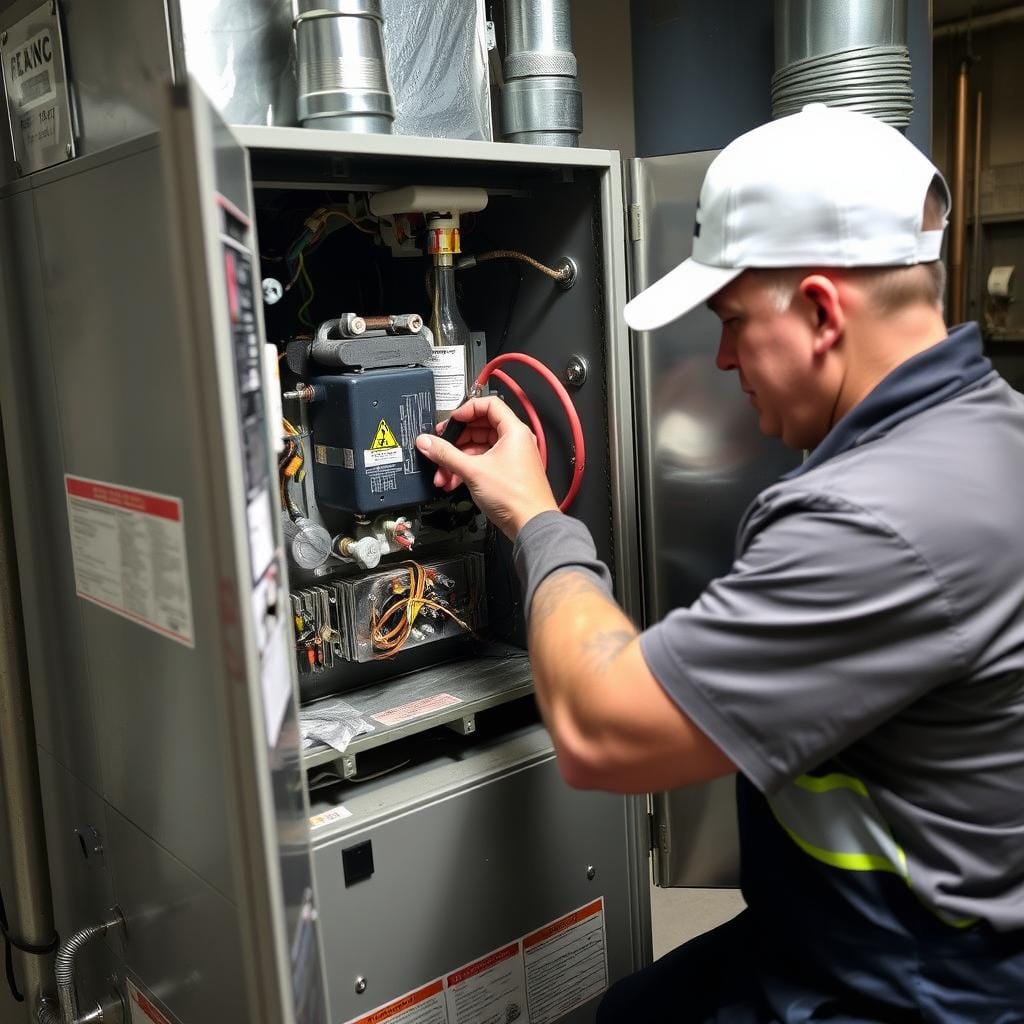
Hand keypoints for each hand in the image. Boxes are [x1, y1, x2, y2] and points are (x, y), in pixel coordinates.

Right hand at [415, 396, 557, 539]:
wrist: (530, 524)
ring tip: (443, 472)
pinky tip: (453, 480)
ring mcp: (512, 457)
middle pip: (480, 428)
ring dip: (457, 459)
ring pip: (479, 448)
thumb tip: (427, 442)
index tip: (451, 421)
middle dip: (456, 441)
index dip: (466, 410)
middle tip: (439, 446)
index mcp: (514, 431)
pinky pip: (483, 462)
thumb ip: (446, 454)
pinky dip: (467, 469)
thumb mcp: (472, 471)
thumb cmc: (516, 496)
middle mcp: (515, 440)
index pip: (489, 404)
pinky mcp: (507, 472)